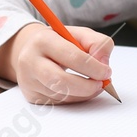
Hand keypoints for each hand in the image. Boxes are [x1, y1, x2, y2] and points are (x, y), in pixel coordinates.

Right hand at [0, 22, 114, 104]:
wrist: (31, 50)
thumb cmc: (58, 42)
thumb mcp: (78, 34)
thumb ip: (97, 43)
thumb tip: (103, 63)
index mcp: (43, 40)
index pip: (72, 57)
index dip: (94, 67)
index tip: (107, 72)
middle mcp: (31, 60)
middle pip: (61, 81)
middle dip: (87, 86)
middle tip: (101, 84)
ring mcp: (29, 80)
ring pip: (61, 95)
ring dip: (83, 94)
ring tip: (93, 85)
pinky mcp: (31, 95)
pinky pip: (58, 103)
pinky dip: (74, 98)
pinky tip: (80, 90)